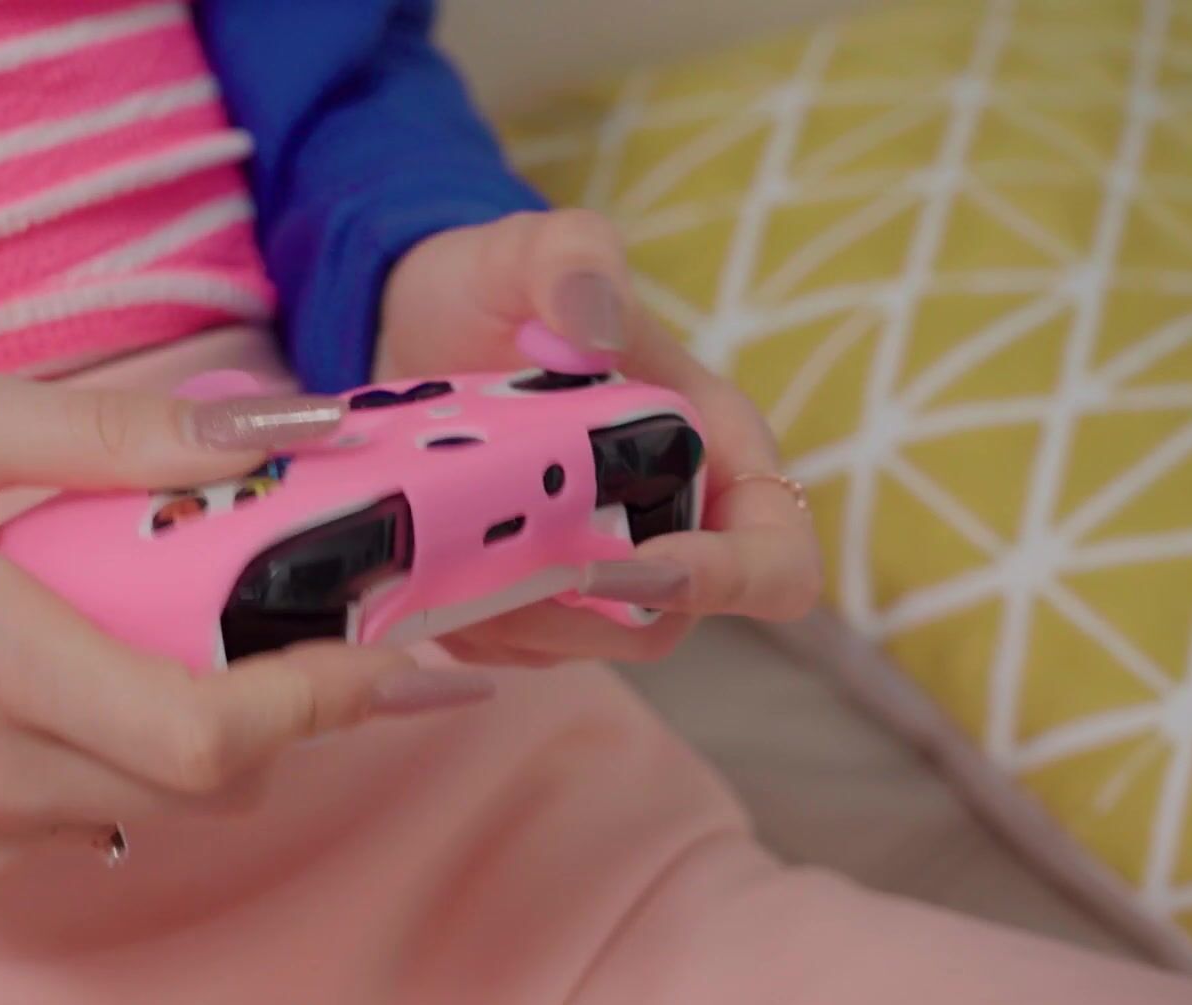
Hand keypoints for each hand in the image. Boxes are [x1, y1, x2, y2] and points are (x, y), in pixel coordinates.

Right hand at [0, 365, 493, 887]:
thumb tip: (263, 431)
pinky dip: (128, 770)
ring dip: (213, 742)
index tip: (395, 659)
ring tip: (192, 648)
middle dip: (289, 717)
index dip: (321, 702)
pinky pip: (89, 830)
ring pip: (158, 814)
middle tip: (309, 634)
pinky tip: (86, 692)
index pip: (201, 730)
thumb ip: (110, 429)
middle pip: (207, 784)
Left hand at [378, 209, 823, 664]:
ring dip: (512, 619)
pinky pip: (510, 645)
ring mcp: (599, 567)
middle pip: (664, 624)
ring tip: (448, 545)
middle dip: (578, 610)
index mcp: (714, 451)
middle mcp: (669, 524)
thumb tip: (595, 328)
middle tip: (497, 558)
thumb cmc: (497, 285)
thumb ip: (573, 260)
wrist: (415, 322)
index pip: (777, 562)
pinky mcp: (528, 593)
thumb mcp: (531, 248)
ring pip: (581, 646)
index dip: (720, 582)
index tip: (623, 563)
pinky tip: (425, 557)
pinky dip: (466, 618)